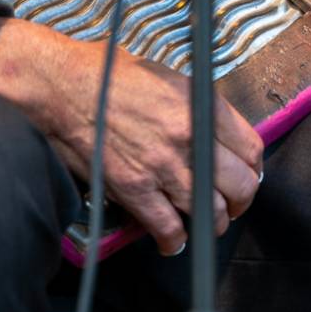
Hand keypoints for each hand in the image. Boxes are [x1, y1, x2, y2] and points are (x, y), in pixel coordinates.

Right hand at [0, 16, 262, 256]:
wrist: (59, 85)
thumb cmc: (103, 71)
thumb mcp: (160, 72)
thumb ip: (192, 102)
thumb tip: (211, 128)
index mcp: (197, 101)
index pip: (250, 147)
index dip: (251, 167)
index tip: (244, 174)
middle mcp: (188, 134)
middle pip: (240, 186)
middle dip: (238, 200)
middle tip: (228, 202)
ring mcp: (162, 164)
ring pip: (210, 212)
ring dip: (210, 222)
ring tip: (202, 221)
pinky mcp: (135, 188)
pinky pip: (169, 228)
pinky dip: (173, 240)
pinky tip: (171, 240)